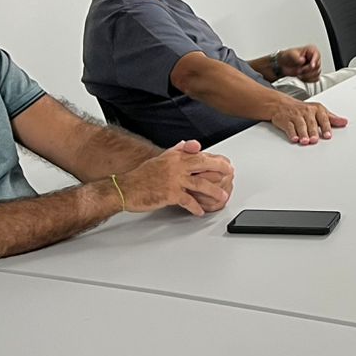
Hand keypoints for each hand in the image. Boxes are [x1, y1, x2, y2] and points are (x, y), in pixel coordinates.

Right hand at [116, 141, 234, 215]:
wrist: (125, 188)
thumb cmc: (141, 176)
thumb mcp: (160, 159)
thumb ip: (176, 151)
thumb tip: (189, 144)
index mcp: (175, 157)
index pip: (199, 154)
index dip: (214, 158)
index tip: (225, 162)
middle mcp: (176, 166)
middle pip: (203, 164)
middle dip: (220, 169)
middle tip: (230, 174)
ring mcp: (173, 180)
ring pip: (200, 184)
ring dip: (213, 191)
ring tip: (222, 196)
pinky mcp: (170, 194)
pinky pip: (188, 201)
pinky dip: (196, 207)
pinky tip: (200, 211)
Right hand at [268, 96, 347, 145]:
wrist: (281, 104)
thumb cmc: (303, 109)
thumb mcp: (319, 111)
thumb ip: (332, 118)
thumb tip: (344, 122)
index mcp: (317, 109)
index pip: (323, 118)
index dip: (326, 127)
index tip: (328, 135)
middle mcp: (306, 112)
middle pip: (311, 123)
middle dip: (313, 132)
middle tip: (315, 140)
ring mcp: (296, 116)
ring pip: (300, 125)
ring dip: (303, 134)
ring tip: (305, 141)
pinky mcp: (285, 121)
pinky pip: (289, 127)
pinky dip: (292, 133)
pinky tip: (294, 139)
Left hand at [277, 45, 322, 81]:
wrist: (283, 65)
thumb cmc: (287, 57)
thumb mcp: (290, 55)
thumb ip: (296, 57)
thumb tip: (302, 60)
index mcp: (311, 50)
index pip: (317, 55)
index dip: (314, 61)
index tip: (311, 66)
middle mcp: (314, 58)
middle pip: (317, 66)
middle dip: (307, 70)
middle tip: (299, 70)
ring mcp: (314, 66)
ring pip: (316, 73)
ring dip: (307, 76)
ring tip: (299, 74)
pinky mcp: (313, 73)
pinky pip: (315, 79)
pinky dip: (308, 80)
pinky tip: (302, 77)